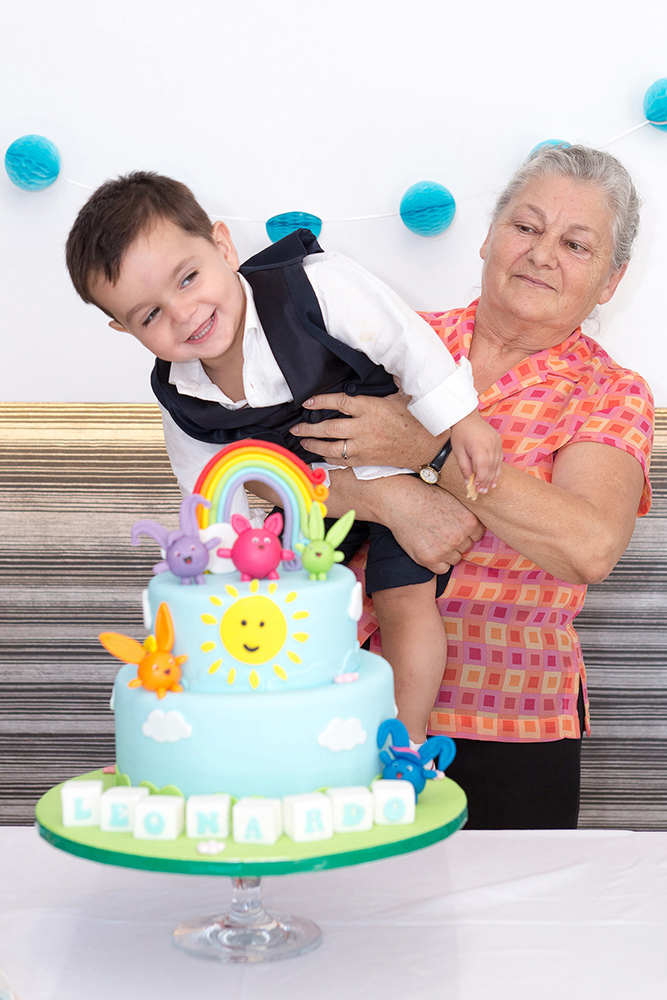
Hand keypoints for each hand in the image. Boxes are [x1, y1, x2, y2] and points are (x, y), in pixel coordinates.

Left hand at [290, 390, 437, 468]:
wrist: (425, 446)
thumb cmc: (414, 420)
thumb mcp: (401, 396)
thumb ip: (386, 385)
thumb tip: (385, 366)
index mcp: (371, 408)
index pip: (339, 402)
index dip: (320, 401)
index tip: (307, 402)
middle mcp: (364, 428)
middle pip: (328, 428)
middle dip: (308, 428)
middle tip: (295, 428)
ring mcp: (363, 446)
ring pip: (331, 447)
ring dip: (313, 445)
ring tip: (302, 442)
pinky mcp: (365, 460)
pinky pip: (341, 461)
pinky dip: (327, 458)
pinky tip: (319, 455)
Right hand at [383, 475, 484, 571]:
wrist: (401, 501)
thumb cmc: (425, 497)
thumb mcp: (453, 501)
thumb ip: (465, 516)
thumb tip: (473, 529)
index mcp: (469, 522)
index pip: (477, 535)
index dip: (465, 531)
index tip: (454, 527)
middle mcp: (460, 537)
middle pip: (466, 547)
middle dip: (456, 541)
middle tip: (440, 531)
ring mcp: (445, 550)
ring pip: (454, 558)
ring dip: (447, 553)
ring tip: (432, 539)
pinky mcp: (430, 559)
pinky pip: (442, 569)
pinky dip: (437, 563)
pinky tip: (428, 549)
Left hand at [449, 410, 502, 494]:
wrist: (467, 417)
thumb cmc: (460, 433)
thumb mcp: (458, 451)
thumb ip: (464, 467)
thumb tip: (467, 482)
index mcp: (479, 446)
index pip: (483, 467)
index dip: (481, 479)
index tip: (475, 486)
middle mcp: (490, 445)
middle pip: (491, 467)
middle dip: (486, 481)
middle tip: (481, 491)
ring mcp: (496, 443)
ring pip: (497, 464)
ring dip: (493, 477)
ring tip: (488, 488)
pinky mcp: (499, 443)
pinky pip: (500, 459)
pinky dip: (497, 469)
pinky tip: (494, 478)